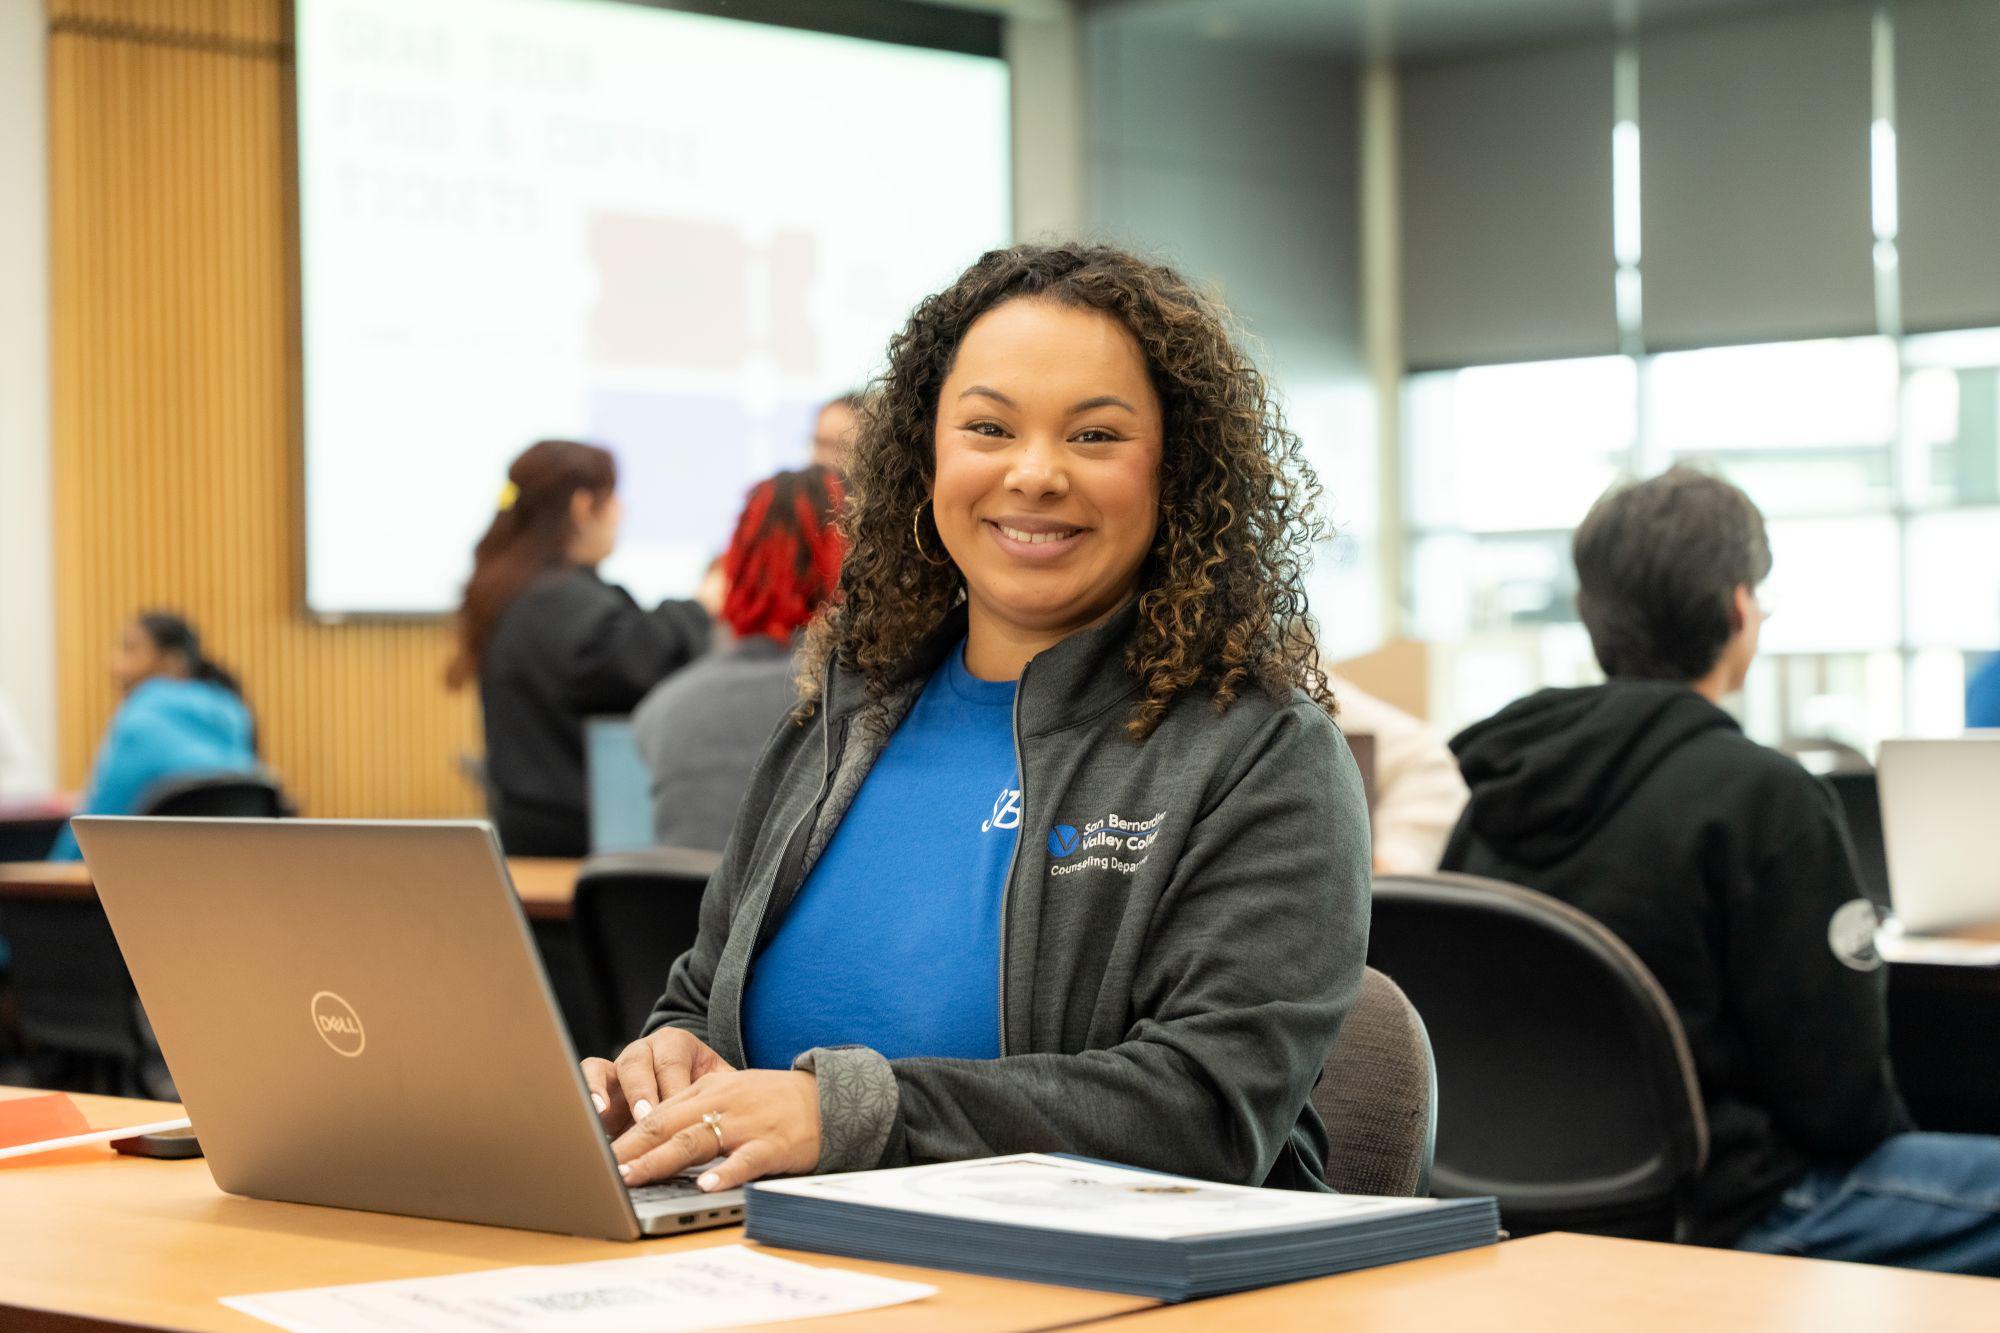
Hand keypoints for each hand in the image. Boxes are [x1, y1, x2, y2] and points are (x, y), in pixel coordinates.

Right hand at [581, 1028, 734, 1135]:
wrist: (688, 1088)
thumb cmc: (707, 1089)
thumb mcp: (720, 1086)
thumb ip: (726, 1094)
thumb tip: (746, 1113)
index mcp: (676, 1045)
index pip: (672, 1062)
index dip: (671, 1086)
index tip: (674, 1109)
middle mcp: (644, 1052)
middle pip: (637, 1063)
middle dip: (641, 1092)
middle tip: (646, 1118)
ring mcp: (618, 1067)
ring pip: (604, 1067)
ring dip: (604, 1091)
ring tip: (604, 1113)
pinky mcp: (599, 1085)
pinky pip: (585, 1078)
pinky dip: (585, 1091)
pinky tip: (590, 1113)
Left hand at [612, 1069, 820, 1191]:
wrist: (828, 1097)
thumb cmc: (772, 1101)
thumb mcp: (728, 1094)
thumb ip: (691, 1111)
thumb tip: (648, 1133)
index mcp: (708, 1091)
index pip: (657, 1115)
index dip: (624, 1136)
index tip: (595, 1155)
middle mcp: (722, 1103)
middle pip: (667, 1125)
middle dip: (630, 1149)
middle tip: (601, 1169)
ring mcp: (747, 1123)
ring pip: (696, 1140)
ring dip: (661, 1160)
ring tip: (633, 1178)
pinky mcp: (773, 1144)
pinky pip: (746, 1160)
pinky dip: (726, 1173)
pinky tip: (707, 1186)